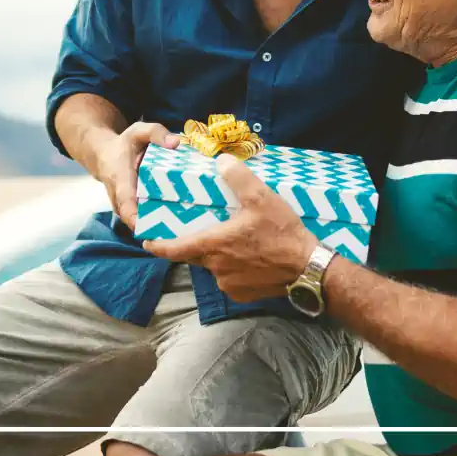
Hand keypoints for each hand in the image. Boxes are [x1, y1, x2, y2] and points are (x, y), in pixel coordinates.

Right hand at [96, 121, 180, 228]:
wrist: (104, 156)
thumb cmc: (124, 145)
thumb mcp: (138, 131)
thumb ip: (156, 133)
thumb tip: (176, 143)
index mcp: (121, 179)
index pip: (126, 204)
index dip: (137, 219)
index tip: (154, 228)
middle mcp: (120, 198)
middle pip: (135, 220)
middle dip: (156, 227)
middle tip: (182, 229)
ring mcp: (123, 207)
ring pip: (139, 222)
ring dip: (158, 226)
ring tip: (184, 227)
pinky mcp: (130, 210)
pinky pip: (142, 220)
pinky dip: (158, 221)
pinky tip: (179, 222)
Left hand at [142, 156, 319, 301]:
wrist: (308, 268)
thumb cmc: (282, 233)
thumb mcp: (261, 197)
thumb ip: (237, 177)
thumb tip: (221, 161)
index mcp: (214, 245)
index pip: (175, 249)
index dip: (158, 245)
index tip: (147, 242)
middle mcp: (216, 268)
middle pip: (195, 256)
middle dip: (195, 244)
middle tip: (203, 229)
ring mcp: (229, 284)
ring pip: (215, 267)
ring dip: (219, 255)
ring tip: (237, 240)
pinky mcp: (243, 295)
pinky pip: (230, 279)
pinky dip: (235, 268)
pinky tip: (251, 256)